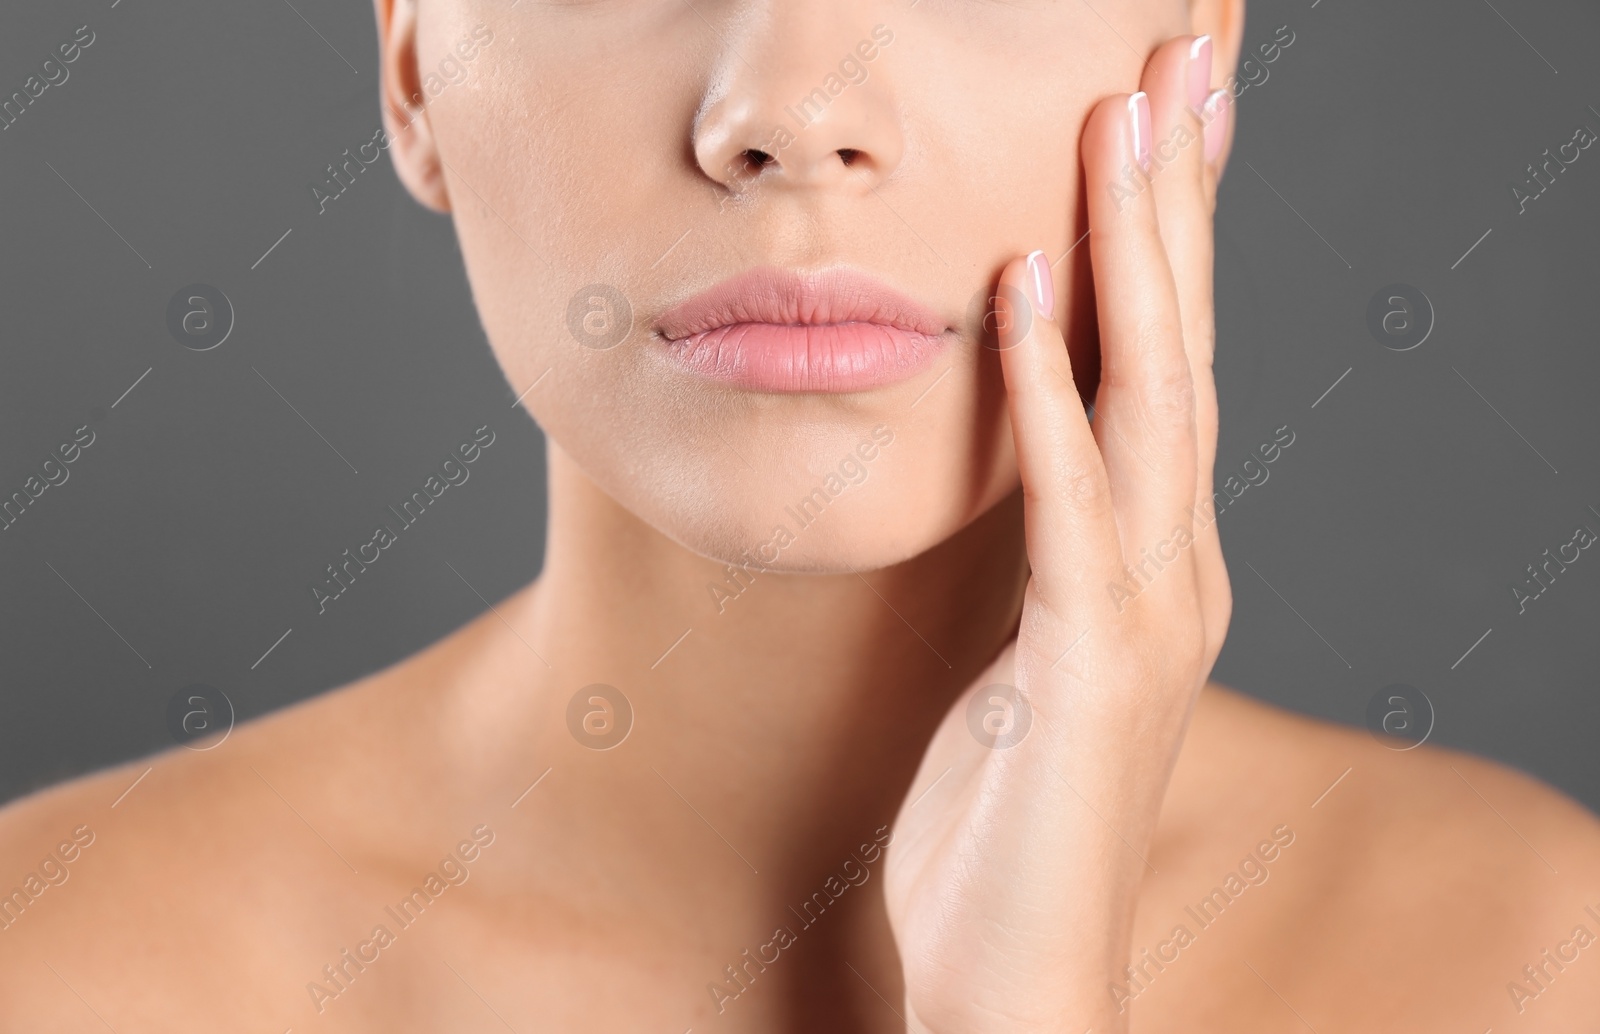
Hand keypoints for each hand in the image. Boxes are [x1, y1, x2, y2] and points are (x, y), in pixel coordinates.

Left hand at [884, 36, 1232, 1033]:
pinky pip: (1070, 498)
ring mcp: (1149, 609)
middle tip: (1173, 67)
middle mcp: (1178, 562)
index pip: (1167, 365)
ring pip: (1151, 397)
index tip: (1157, 120)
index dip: (1170, 239)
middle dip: (1175, 203)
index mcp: (1155, 553)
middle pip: (1182, 349)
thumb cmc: (1002, 814)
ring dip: (1136, 256)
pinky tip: (1031, 287)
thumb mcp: (1020, 651)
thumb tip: (1017, 462)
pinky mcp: (1093, 660)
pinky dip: (1052, 388)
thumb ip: (1036, 553)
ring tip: (1121, 124)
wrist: (1014, 968)